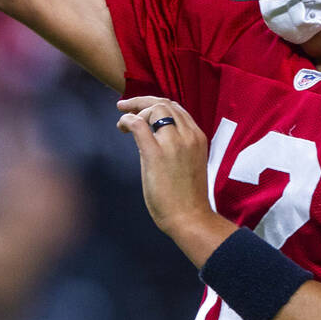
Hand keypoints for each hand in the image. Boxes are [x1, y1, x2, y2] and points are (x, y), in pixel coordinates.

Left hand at [117, 97, 234, 264]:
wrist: (191, 218)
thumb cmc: (188, 197)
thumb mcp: (189, 163)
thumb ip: (176, 147)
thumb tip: (151, 138)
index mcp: (197, 137)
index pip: (176, 108)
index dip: (155, 104)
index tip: (140, 108)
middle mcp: (188, 135)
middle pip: (164, 103)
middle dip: (141, 101)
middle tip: (124, 106)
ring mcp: (174, 144)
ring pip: (154, 109)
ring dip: (135, 111)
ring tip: (123, 123)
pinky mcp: (156, 155)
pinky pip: (139, 125)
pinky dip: (127, 120)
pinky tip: (122, 127)